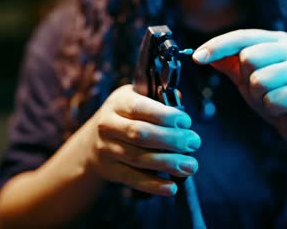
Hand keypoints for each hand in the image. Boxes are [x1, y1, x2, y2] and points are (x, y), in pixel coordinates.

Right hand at [78, 84, 200, 195]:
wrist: (92, 142)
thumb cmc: (125, 117)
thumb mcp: (136, 99)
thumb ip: (158, 99)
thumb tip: (178, 99)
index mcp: (119, 103)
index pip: (141, 108)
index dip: (165, 116)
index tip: (186, 122)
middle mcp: (109, 125)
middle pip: (140, 134)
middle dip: (171, 139)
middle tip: (194, 143)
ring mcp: (107, 149)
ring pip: (139, 158)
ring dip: (168, 163)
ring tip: (190, 166)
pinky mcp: (110, 170)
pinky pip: (133, 179)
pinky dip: (154, 185)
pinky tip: (171, 187)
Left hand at [192, 29, 286, 140]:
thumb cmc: (274, 97)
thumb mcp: (247, 78)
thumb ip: (228, 63)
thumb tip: (200, 53)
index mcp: (279, 40)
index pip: (242, 37)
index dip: (217, 46)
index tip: (196, 58)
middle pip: (250, 57)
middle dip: (247, 81)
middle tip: (260, 91)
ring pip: (260, 80)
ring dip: (259, 97)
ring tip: (272, 100)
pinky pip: (273, 100)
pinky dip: (272, 109)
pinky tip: (284, 109)